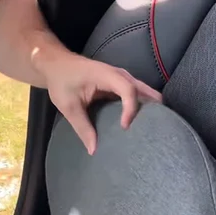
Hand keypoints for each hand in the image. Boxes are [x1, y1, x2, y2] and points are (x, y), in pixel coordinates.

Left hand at [45, 53, 162, 154]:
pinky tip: (142, 121)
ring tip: (153, 127)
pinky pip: (136, 94)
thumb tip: (94, 150)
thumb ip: (82, 127)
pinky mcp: (119, 84)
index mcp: (107, 76)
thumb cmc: (61, 81)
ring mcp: (121, 78)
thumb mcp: (68, 106)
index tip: (125, 127)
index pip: (128, 90)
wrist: (56, 65)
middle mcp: (119, 75)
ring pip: (143, 91)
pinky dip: (142, 105)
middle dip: (153, 107)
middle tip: (159, 128)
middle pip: (144, 89)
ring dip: (149, 106)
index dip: (131, 108)